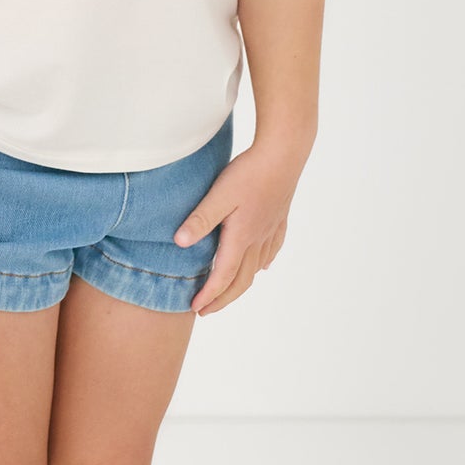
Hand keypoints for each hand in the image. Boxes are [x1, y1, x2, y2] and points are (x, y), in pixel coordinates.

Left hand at [170, 141, 304, 315]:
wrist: (285, 154)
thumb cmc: (250, 172)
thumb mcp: (219, 195)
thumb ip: (200, 219)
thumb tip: (179, 243)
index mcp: (241, 237)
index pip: (223, 276)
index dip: (209, 295)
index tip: (195, 308)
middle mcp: (258, 239)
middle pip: (241, 280)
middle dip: (223, 299)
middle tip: (206, 310)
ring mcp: (271, 230)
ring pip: (256, 268)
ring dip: (240, 284)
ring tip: (226, 291)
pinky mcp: (279, 220)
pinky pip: (271, 251)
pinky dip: (262, 265)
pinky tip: (261, 266)